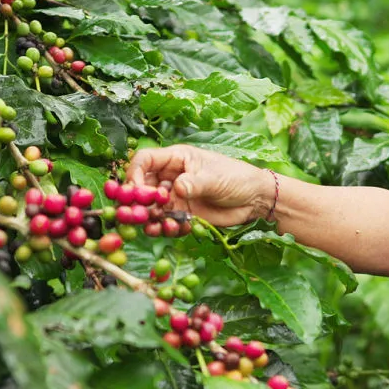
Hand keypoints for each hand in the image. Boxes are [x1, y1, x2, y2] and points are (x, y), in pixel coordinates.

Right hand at [126, 144, 274, 227]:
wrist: (255, 199)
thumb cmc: (236, 178)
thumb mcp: (215, 178)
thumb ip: (194, 184)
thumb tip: (176, 189)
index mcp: (176, 159)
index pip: (144, 161)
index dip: (134, 174)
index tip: (134, 192)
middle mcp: (172, 177)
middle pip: (142, 187)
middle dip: (139, 202)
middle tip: (143, 215)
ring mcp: (176, 196)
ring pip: (152, 208)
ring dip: (151, 219)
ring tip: (159, 227)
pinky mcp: (183, 214)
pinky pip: (166, 222)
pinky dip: (166, 228)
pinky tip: (176, 229)